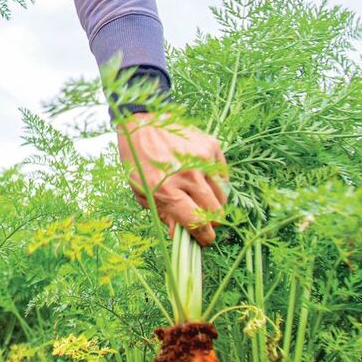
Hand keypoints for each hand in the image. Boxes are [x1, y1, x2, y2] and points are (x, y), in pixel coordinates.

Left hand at [116, 113, 228, 245]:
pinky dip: (214, 182)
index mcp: (166, 189)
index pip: (197, 223)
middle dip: (211, 223)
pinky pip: (223, 176)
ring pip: (223, 196)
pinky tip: (199, 175)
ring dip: (213, 202)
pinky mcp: (212, 146)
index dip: (203, 237)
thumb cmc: (138, 159)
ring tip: (197, 195)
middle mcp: (187, 175)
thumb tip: (180, 235)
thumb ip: (162, 214)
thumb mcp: (140, 190)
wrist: (142, 122)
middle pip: (216, 213)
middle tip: (201, 219)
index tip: (203, 239)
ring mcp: (203, 159)